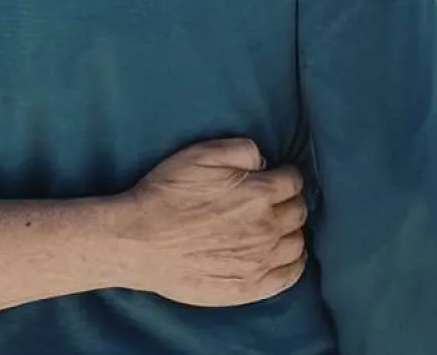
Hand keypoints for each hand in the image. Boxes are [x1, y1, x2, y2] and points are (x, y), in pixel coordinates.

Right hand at [107, 138, 307, 307]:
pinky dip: (292, 262)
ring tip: (273, 228)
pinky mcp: (251, 287)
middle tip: (269, 202)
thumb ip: (240, 150)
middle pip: (298, 211)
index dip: (283, 176)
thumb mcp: (199, 155)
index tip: (272, 178)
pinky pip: (290, 274)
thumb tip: (265, 161)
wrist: (138, 242)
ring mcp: (261, 260)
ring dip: (290, 232)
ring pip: (297, 242)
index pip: (293, 180)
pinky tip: (280, 256)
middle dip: (288, 202)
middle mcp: (267, 227)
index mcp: (259, 193)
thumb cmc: (165, 196)